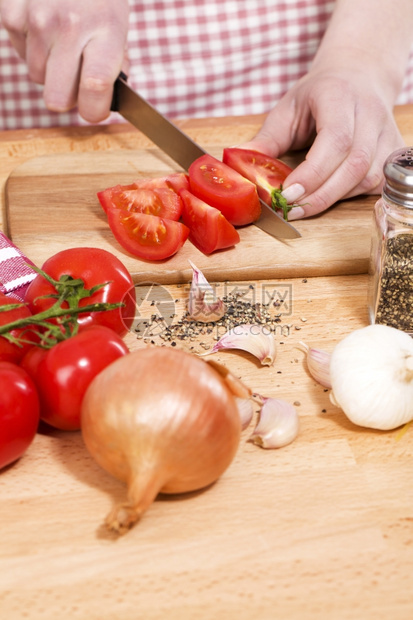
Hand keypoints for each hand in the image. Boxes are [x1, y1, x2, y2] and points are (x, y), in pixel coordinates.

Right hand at [0, 0, 129, 122]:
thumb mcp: (117, 26)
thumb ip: (113, 66)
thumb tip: (99, 103)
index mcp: (106, 31)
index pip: (94, 89)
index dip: (93, 110)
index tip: (94, 108)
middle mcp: (70, 26)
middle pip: (57, 99)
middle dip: (66, 96)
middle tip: (75, 78)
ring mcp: (38, 18)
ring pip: (37, 77)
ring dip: (49, 69)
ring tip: (60, 42)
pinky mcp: (12, 13)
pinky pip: (19, 53)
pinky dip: (30, 46)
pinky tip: (43, 27)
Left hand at [242, 67, 404, 219]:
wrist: (359, 75)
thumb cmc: (320, 94)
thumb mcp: (288, 109)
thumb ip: (266, 140)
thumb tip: (235, 164)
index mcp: (341, 96)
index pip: (336, 140)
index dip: (313, 172)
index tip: (287, 194)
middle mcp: (371, 114)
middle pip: (355, 165)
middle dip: (321, 194)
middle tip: (292, 210)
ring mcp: (387, 134)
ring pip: (368, 178)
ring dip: (334, 198)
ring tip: (304, 206)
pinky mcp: (394, 151)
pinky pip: (377, 183)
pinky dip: (351, 196)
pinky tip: (330, 196)